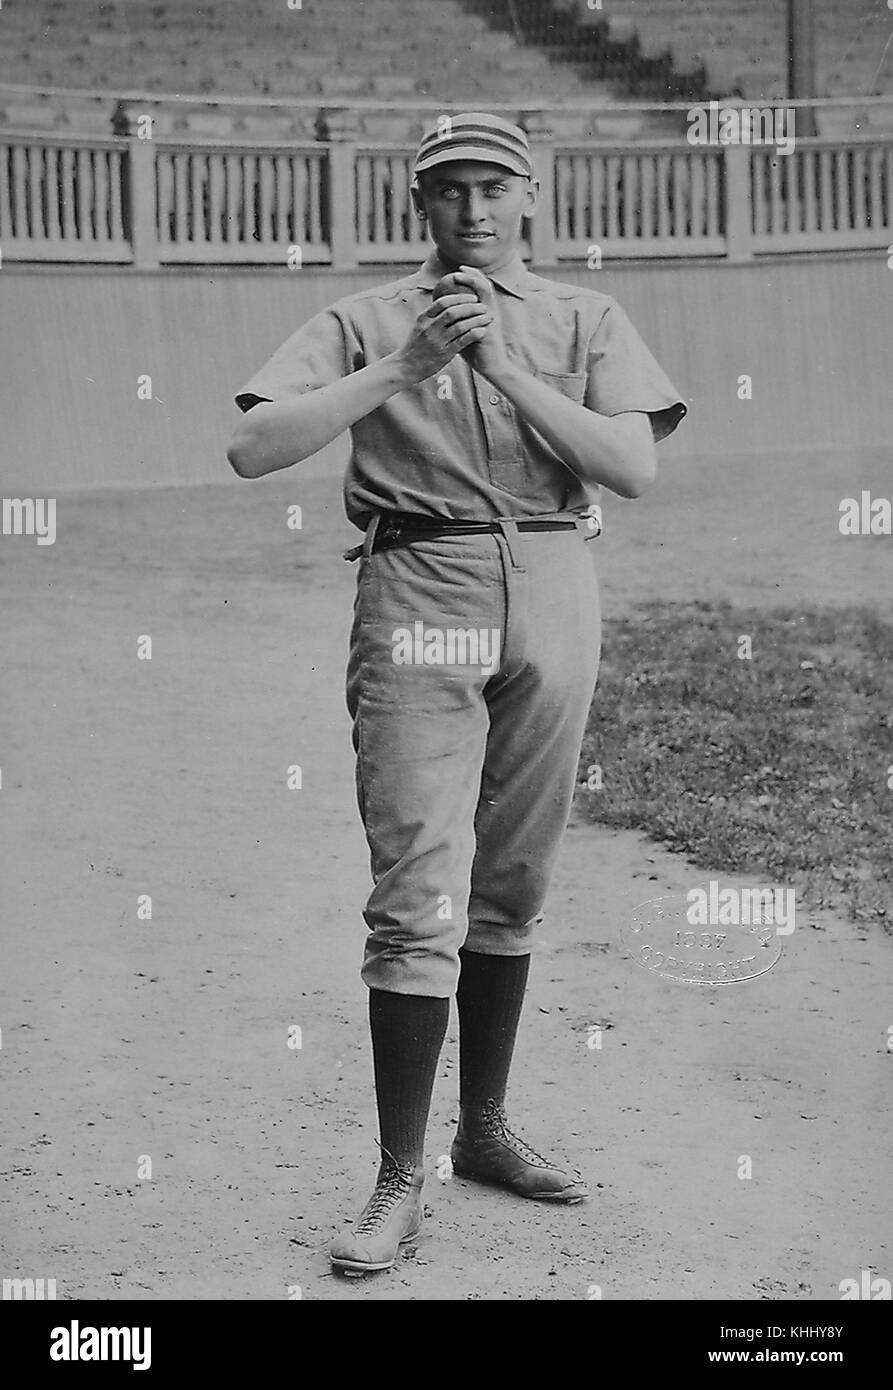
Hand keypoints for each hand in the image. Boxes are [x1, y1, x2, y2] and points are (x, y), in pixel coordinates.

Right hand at [394, 292, 492, 384]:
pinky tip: (483, 331)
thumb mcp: (419, 327)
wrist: (405, 367)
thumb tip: (446, 302)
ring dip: (476, 320)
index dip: (460, 297)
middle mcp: (430, 328)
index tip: (472, 297)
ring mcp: (437, 341)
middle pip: (453, 311)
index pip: (443, 301)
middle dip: (471, 307)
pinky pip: (462, 342)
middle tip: (482, 306)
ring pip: (460, 326)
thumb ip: (432, 315)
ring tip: (488, 317)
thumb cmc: (414, 346)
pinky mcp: (444, 354)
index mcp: (424, 319)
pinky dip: (474, 334)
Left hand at [444, 265, 510, 381]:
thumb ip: (456, 322)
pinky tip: (460, 291)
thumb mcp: (462, 333)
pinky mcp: (489, 320)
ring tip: (457, 274)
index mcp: (483, 312)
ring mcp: (490, 314)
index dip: (470, 278)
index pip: (479, 289)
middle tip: (458, 268)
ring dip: (471, 279)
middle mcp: (489, 310)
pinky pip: (482, 301)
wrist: (489, 365)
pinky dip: (473, 292)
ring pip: (484, 288)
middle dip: (472, 274)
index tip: (456, 273)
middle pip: (483, 284)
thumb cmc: (474, 352)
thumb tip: (440, 315)